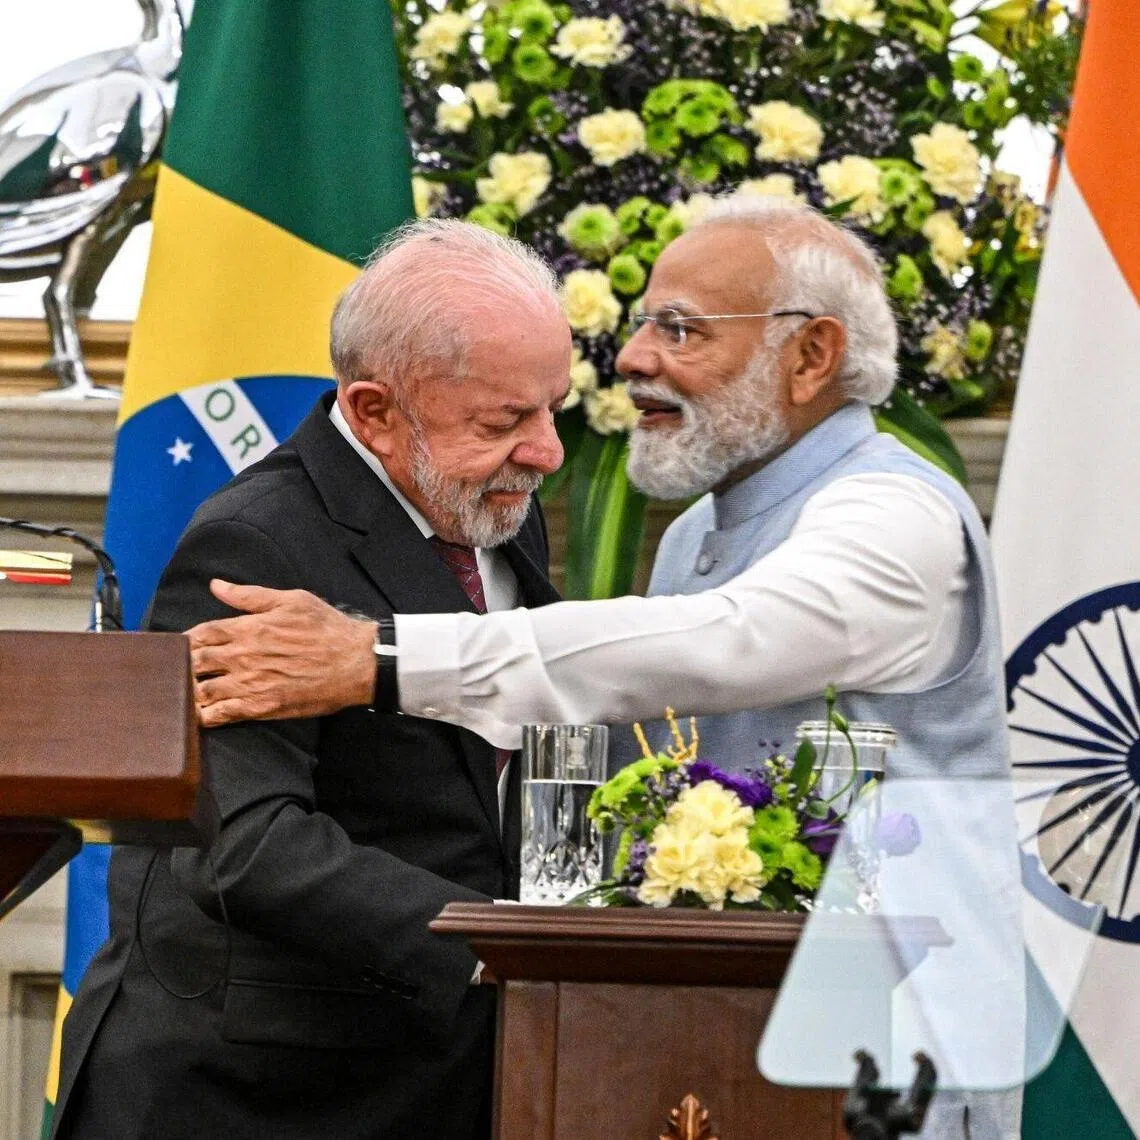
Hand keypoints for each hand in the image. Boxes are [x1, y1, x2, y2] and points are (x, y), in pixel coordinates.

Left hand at [188, 580, 377, 727]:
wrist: (355, 662)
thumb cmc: (327, 628)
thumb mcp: (292, 600)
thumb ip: (250, 595)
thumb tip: (217, 586)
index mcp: (249, 628)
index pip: (202, 633)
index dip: (186, 639)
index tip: (182, 644)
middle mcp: (243, 656)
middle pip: (195, 662)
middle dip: (182, 666)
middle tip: (178, 670)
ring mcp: (250, 684)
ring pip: (202, 691)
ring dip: (188, 692)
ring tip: (184, 693)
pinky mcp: (261, 708)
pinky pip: (221, 716)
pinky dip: (204, 716)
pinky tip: (200, 715)